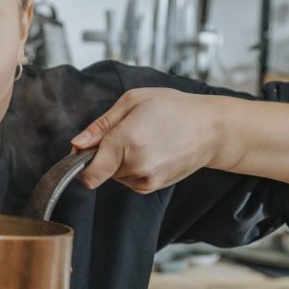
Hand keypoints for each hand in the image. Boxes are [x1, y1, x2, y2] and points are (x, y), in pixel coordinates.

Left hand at [71, 88, 220, 193]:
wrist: (211, 129)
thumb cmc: (174, 108)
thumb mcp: (132, 101)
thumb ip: (100, 125)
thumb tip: (77, 144)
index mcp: (126, 142)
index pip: (88, 172)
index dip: (79, 161)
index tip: (84, 150)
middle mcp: (136, 166)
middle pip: (99, 170)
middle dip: (104, 154)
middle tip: (126, 132)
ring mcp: (146, 180)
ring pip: (114, 176)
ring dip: (119, 161)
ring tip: (143, 139)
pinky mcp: (153, 187)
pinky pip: (128, 180)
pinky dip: (131, 168)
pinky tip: (150, 151)